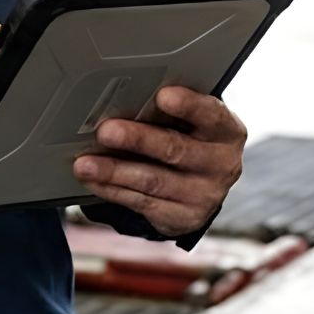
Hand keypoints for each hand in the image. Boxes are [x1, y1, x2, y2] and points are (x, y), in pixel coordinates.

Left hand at [72, 86, 246, 237]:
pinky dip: (113, 190)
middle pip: (176, 150)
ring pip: (153, 181)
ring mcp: (204, 196)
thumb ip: (172, 112)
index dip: (188, 105)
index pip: (211, 114)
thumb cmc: (192, 138)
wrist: (204, 186)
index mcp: (228, 132)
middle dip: (138, 140)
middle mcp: (222, 165)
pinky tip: (94, 180)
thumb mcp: (194, 122)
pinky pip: (141, 203)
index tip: (162, 95)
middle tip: (106, 131)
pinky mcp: (182, 218)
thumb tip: (126, 98)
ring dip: (114, 171)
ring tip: (85, 163)